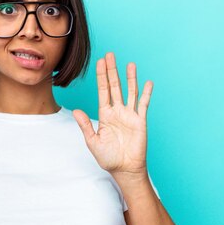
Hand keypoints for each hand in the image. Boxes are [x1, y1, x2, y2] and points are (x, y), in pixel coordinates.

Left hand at [72, 52, 152, 175]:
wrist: (124, 169)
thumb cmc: (108, 158)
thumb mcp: (93, 141)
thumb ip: (85, 125)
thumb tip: (76, 111)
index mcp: (105, 114)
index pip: (103, 91)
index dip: (101, 76)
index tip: (99, 62)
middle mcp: (118, 111)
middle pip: (115, 86)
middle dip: (112, 71)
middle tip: (110, 55)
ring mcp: (130, 115)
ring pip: (130, 92)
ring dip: (130, 78)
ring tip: (130, 64)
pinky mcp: (140, 121)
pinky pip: (144, 104)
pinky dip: (146, 94)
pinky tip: (147, 82)